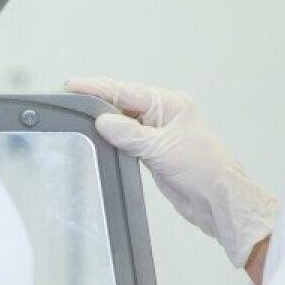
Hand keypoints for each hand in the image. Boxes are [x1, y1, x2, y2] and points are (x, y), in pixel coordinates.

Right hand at [68, 78, 278, 267]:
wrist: (216, 199)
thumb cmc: (200, 168)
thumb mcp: (161, 147)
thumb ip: (129, 133)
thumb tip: (102, 121)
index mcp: (170, 104)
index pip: (126, 91)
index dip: (97, 88)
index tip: (71, 85)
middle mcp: (164, 114)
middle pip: (124, 102)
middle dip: (97, 99)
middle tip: (68, 98)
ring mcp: (158, 133)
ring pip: (124, 121)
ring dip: (103, 118)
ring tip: (76, 114)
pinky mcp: (153, 152)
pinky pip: (127, 139)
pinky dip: (111, 137)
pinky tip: (96, 135)